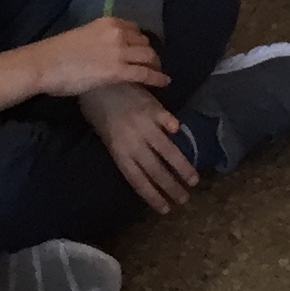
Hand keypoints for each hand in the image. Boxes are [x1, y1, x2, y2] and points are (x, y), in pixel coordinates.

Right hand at [33, 15, 167, 99]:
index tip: (142, 50)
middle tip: (152, 64)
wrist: (46, 63)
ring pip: (149, 56)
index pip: (134, 29)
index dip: (140, 41)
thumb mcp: (83, 36)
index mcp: (108, 22)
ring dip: (156, 65)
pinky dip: (157, 78)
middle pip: (144, 42)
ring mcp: (120, 51)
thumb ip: (99, 40)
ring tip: (158, 73)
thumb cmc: (57, 53)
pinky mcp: (119, 70)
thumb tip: (106, 51)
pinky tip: (164, 83)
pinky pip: (145, 73)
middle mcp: (118, 33)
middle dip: (150, 53)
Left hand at [79, 81, 200, 215]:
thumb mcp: (105, 135)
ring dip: (181, 166)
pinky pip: (165, 118)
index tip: (165, 209)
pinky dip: (172, 126)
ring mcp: (143, 125)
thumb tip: (139, 163)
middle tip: (185, 199)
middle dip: (171, 187)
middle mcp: (133, 143)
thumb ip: (122, 150)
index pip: (139, 180)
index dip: (152, 196)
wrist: (96, 81)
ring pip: (166, 150)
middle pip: (155, 171)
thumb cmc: (95, 109)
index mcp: (119, 153)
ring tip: (194, 179)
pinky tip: (180, 132)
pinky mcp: (151, 107)